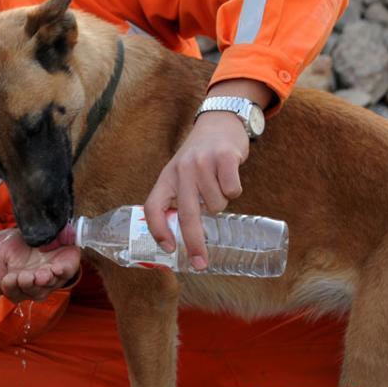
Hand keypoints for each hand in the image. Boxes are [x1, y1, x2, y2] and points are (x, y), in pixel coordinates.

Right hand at [0, 229, 79, 302]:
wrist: (29, 229)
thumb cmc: (11, 247)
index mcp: (15, 286)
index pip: (13, 292)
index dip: (10, 286)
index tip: (8, 278)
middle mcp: (34, 286)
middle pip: (32, 291)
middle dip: (28, 284)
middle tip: (25, 276)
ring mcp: (51, 278)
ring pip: (49, 284)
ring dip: (45, 280)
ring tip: (41, 275)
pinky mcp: (65, 268)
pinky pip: (66, 273)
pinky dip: (62, 271)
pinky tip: (57, 268)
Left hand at [143, 111, 248, 268]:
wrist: (218, 122)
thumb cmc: (199, 158)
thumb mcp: (179, 174)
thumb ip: (177, 199)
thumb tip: (181, 239)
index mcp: (166, 178)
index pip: (152, 207)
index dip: (158, 230)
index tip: (168, 249)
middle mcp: (181, 171)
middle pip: (186, 215)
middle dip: (194, 243)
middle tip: (201, 263)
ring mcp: (203, 164)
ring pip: (216, 205)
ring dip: (221, 203)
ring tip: (217, 184)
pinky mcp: (224, 158)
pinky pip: (233, 190)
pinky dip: (235, 190)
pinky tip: (230, 176)